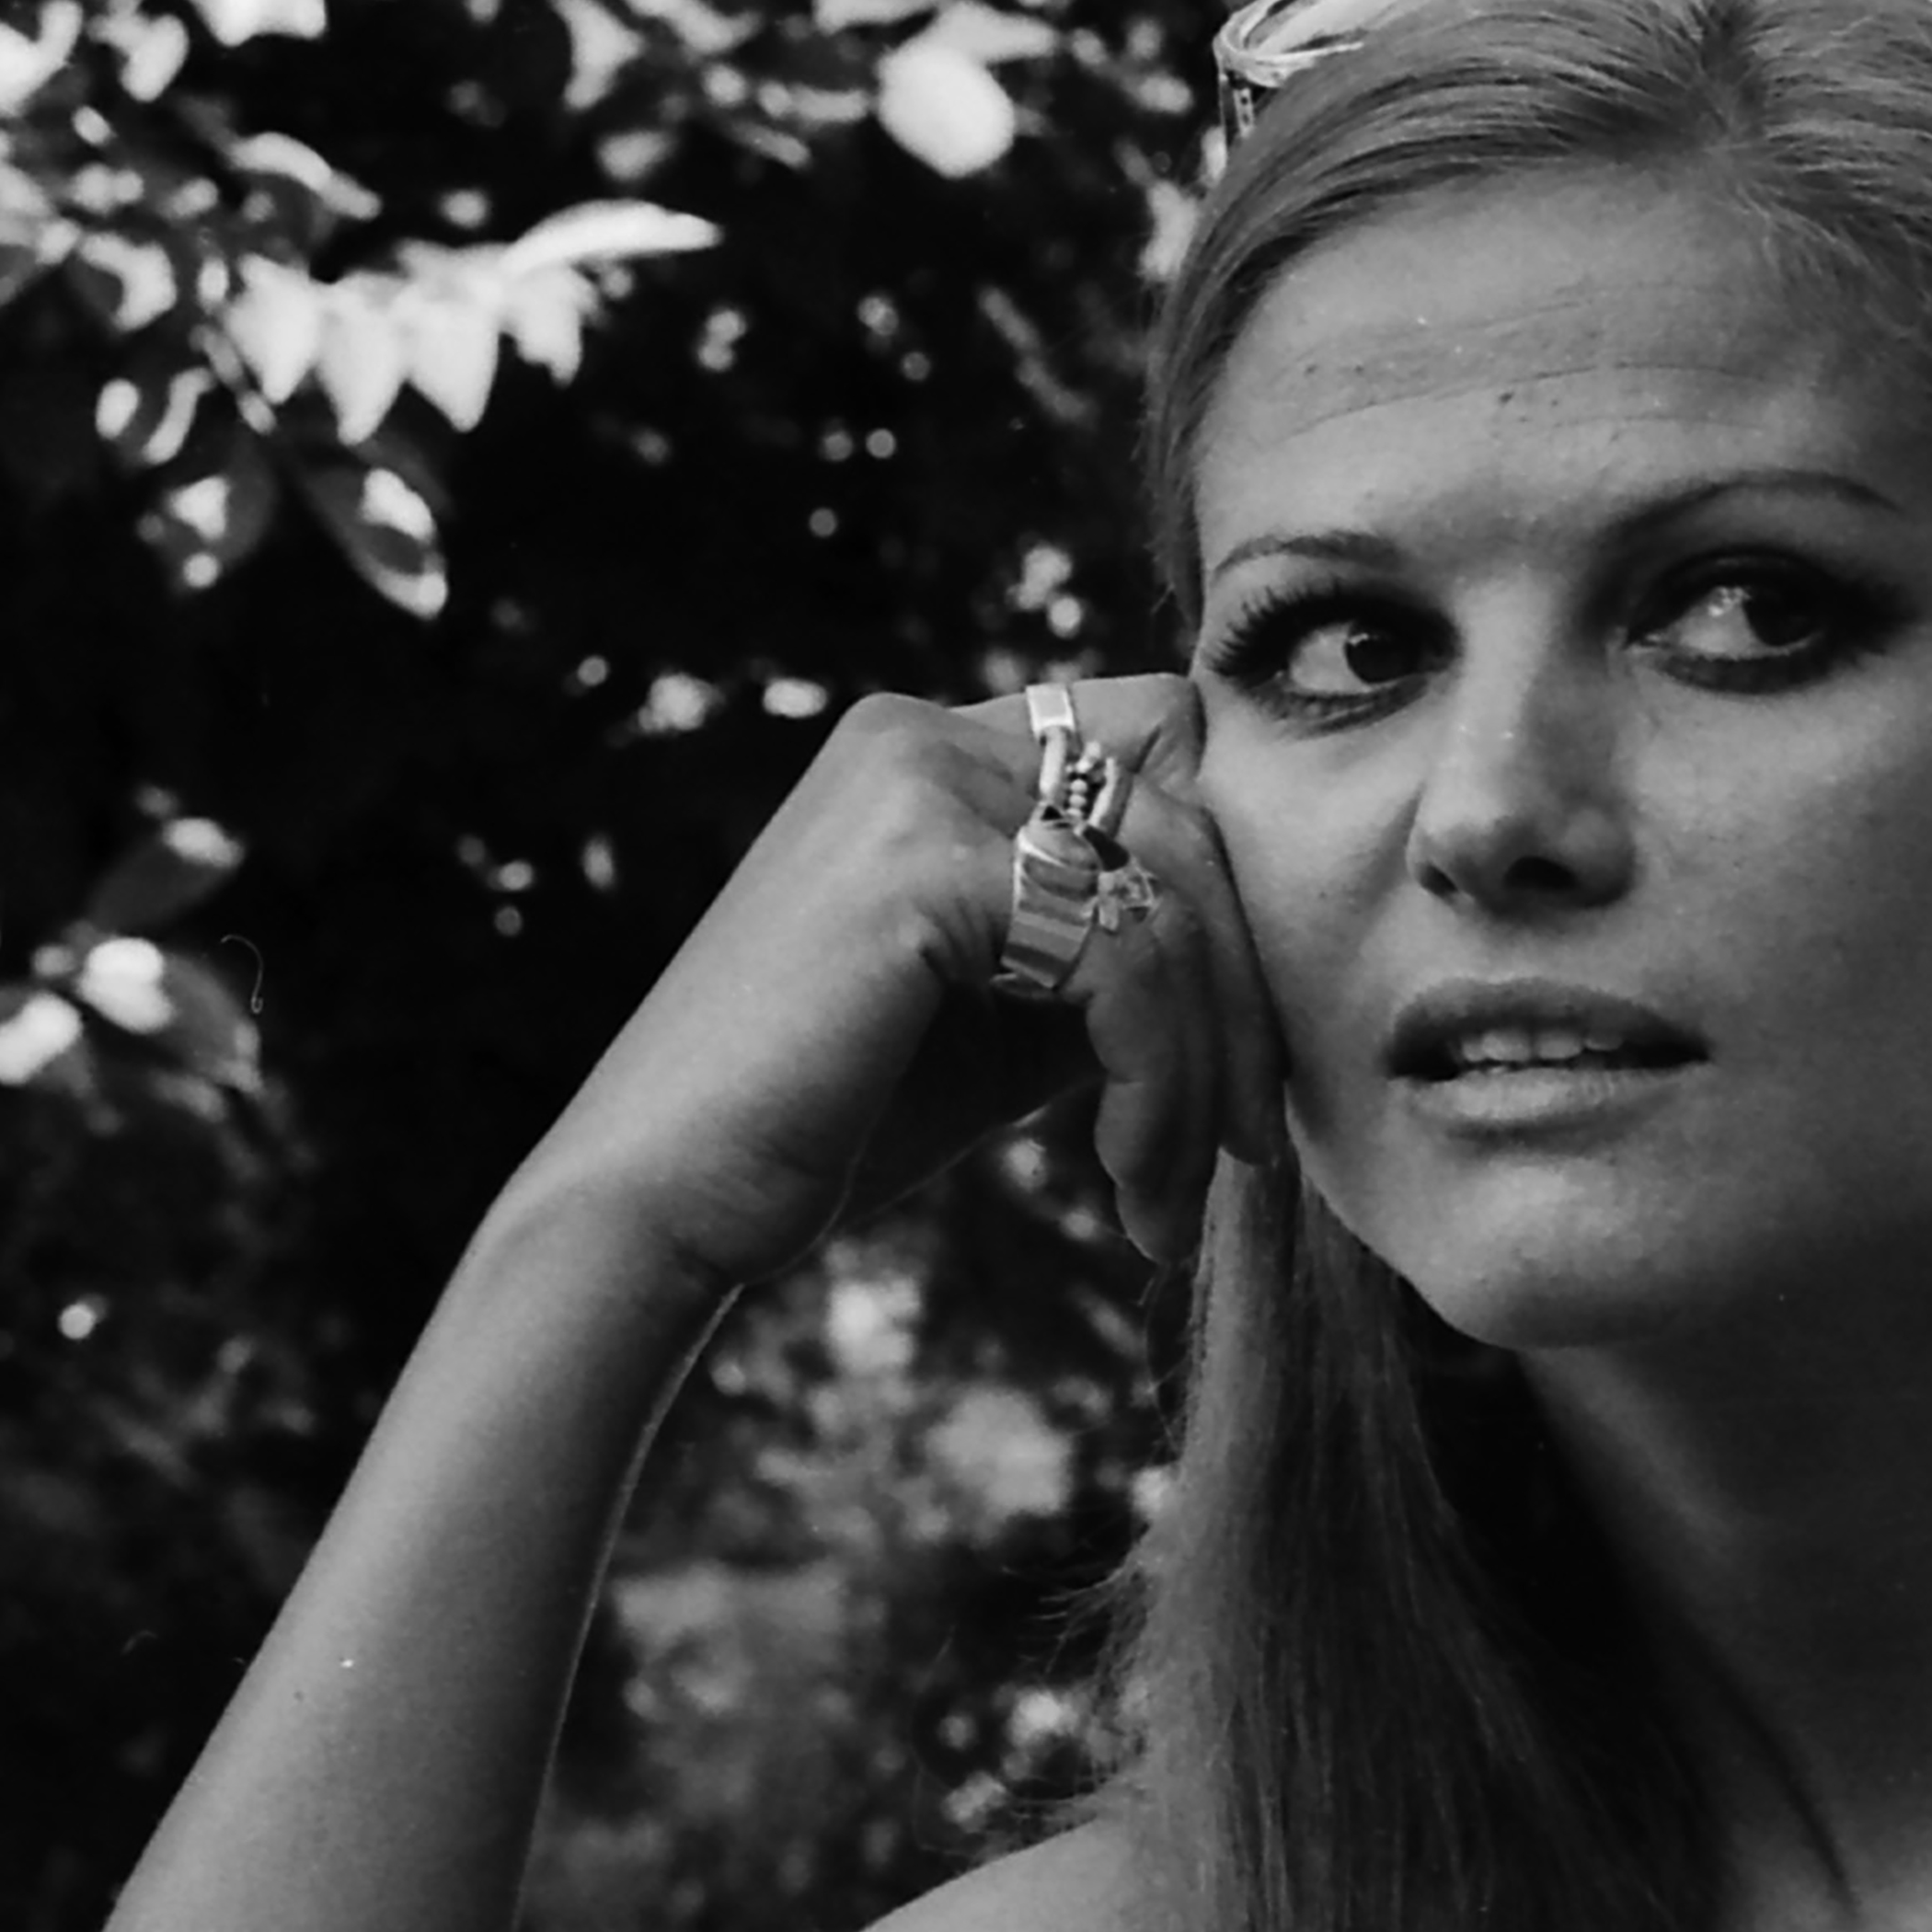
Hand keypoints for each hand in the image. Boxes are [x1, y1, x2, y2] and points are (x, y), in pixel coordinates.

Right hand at [509, 678, 1281, 1285]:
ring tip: (1171, 1198)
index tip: (1246, 1055)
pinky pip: (1128, 965)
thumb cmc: (833, 1119)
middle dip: (1243, 1003)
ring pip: (1173, 904)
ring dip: (1206, 1073)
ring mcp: (921, 782)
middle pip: (1194, 823)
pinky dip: (1160, 1089)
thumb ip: (1112, 950)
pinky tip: (1128, 1188)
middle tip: (1249, 1151)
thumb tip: (1263, 958)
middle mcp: (926, 731)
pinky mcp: (926, 865)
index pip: (1169, 749)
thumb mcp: (1010, 1012)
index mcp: (934, 746)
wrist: (669, 1200)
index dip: (1232, 891)